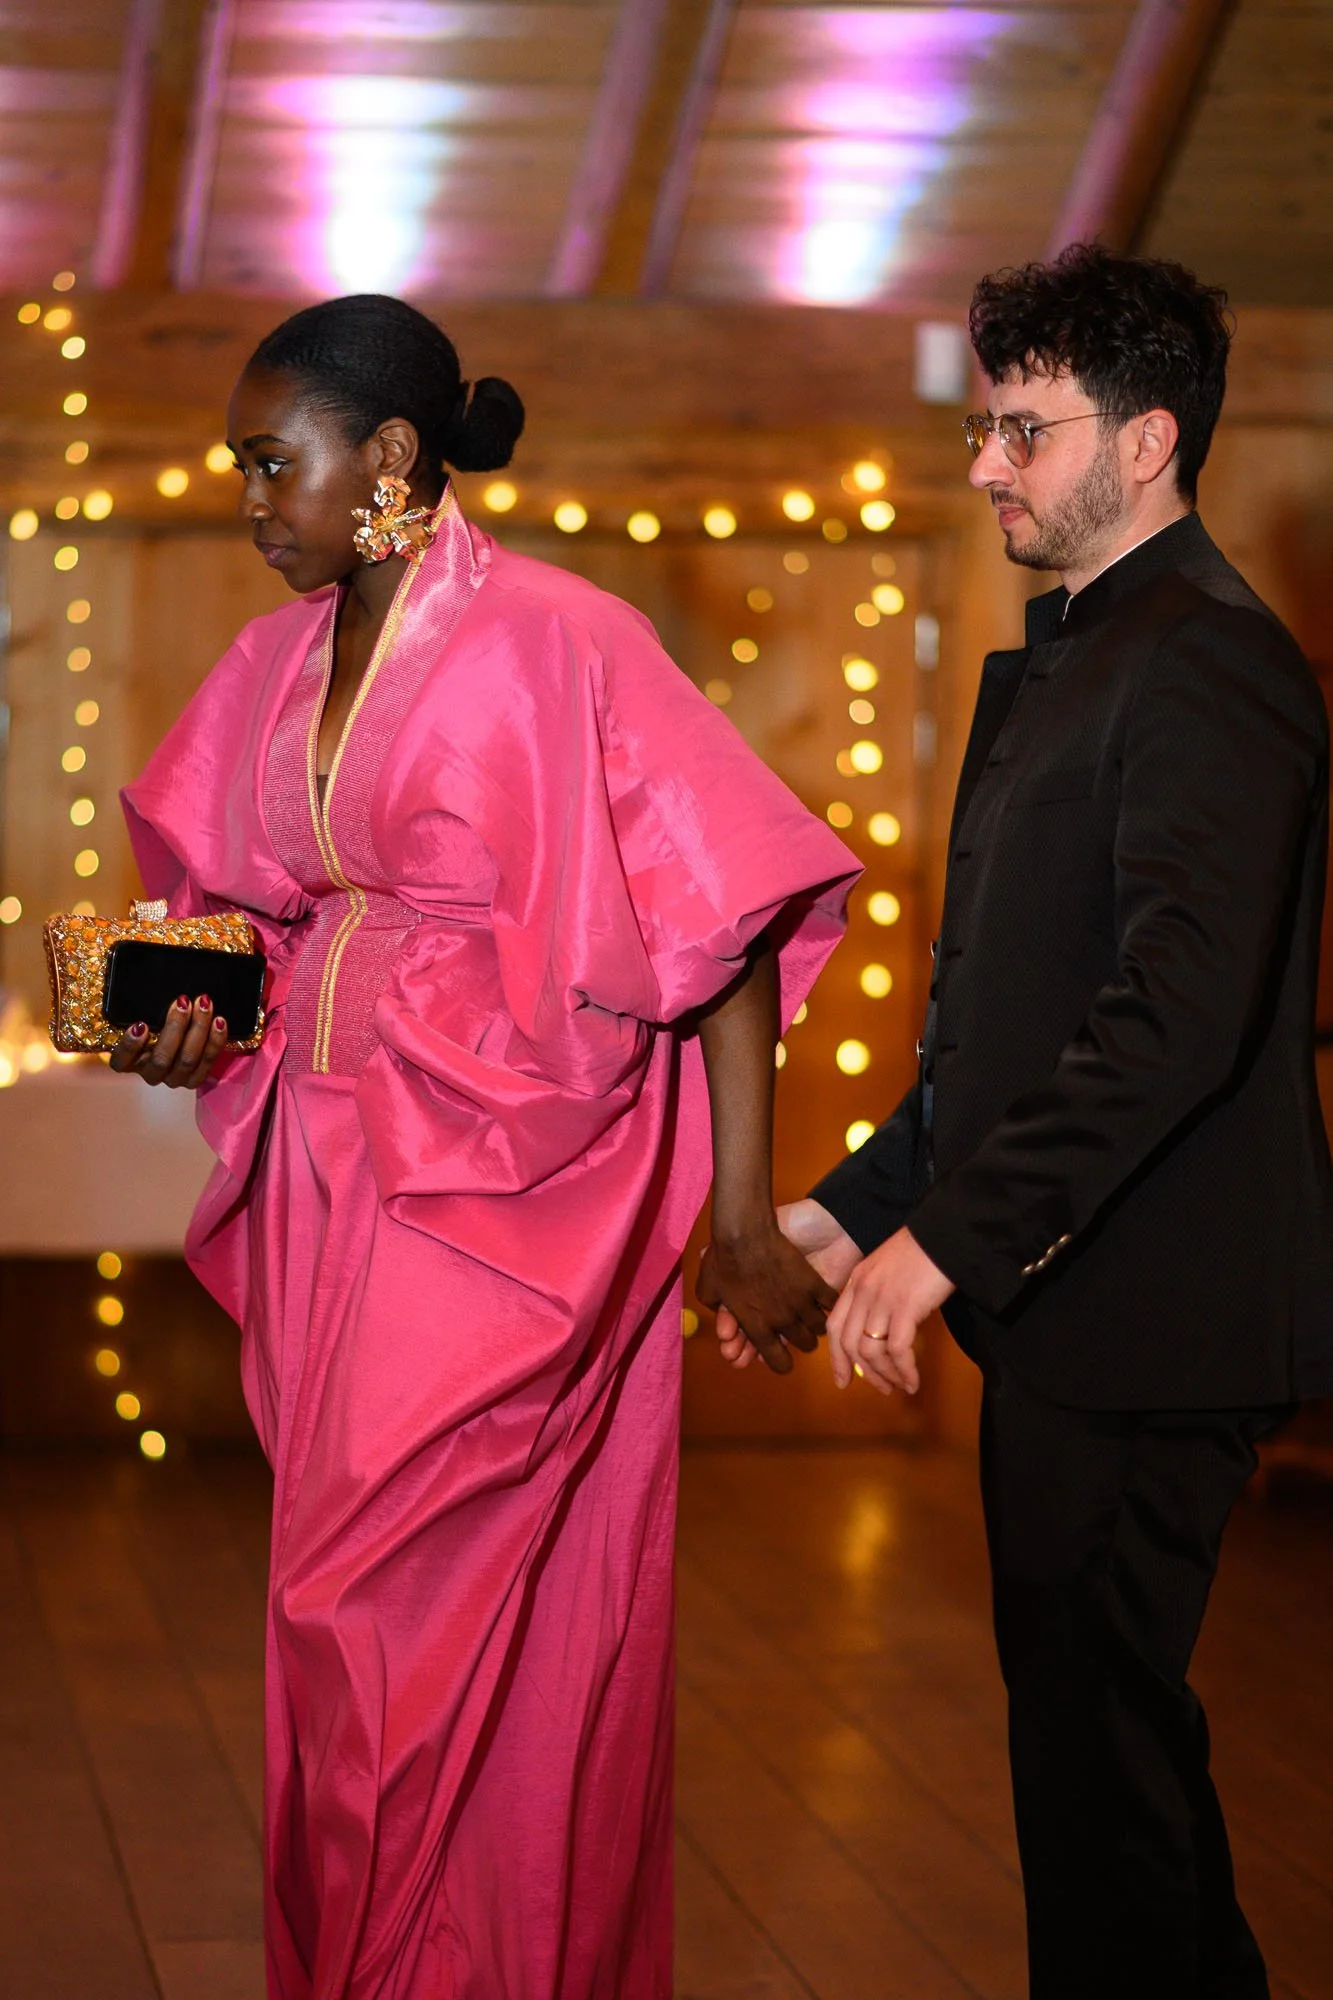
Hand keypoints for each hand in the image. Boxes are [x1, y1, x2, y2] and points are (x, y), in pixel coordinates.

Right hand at [107, 993, 227, 1089]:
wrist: (181, 1036)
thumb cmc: (153, 1019)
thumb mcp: (143, 1012)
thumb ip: (141, 1004)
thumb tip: (140, 967)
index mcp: (128, 1061)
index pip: (121, 1060)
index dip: (130, 1046)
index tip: (140, 1024)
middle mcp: (149, 1073)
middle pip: (161, 1059)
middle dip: (175, 1027)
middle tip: (183, 1001)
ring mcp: (173, 1078)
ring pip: (187, 1060)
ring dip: (198, 1029)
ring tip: (204, 1004)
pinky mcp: (194, 1079)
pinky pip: (207, 1062)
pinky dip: (215, 1040)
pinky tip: (219, 1021)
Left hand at [696, 1218, 838, 1375]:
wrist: (745, 1231)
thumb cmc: (722, 1259)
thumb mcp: (708, 1291)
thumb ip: (720, 1310)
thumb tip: (725, 1317)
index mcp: (756, 1326)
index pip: (776, 1360)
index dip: (781, 1363)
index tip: (783, 1359)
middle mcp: (781, 1321)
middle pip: (804, 1344)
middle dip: (801, 1341)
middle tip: (797, 1331)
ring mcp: (799, 1303)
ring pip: (819, 1327)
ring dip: (815, 1324)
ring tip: (811, 1315)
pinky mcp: (814, 1284)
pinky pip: (831, 1303)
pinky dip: (829, 1304)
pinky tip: (825, 1301)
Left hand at [826, 1227, 953, 1397]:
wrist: (944, 1234)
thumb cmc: (923, 1251)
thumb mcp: (888, 1270)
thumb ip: (878, 1295)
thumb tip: (882, 1332)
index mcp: (856, 1281)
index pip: (835, 1327)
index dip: (836, 1358)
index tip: (843, 1380)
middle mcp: (863, 1292)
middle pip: (849, 1344)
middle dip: (864, 1373)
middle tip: (881, 1389)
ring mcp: (882, 1299)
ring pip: (871, 1351)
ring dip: (885, 1375)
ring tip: (901, 1386)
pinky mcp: (905, 1307)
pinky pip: (897, 1350)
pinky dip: (904, 1371)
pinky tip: (913, 1380)